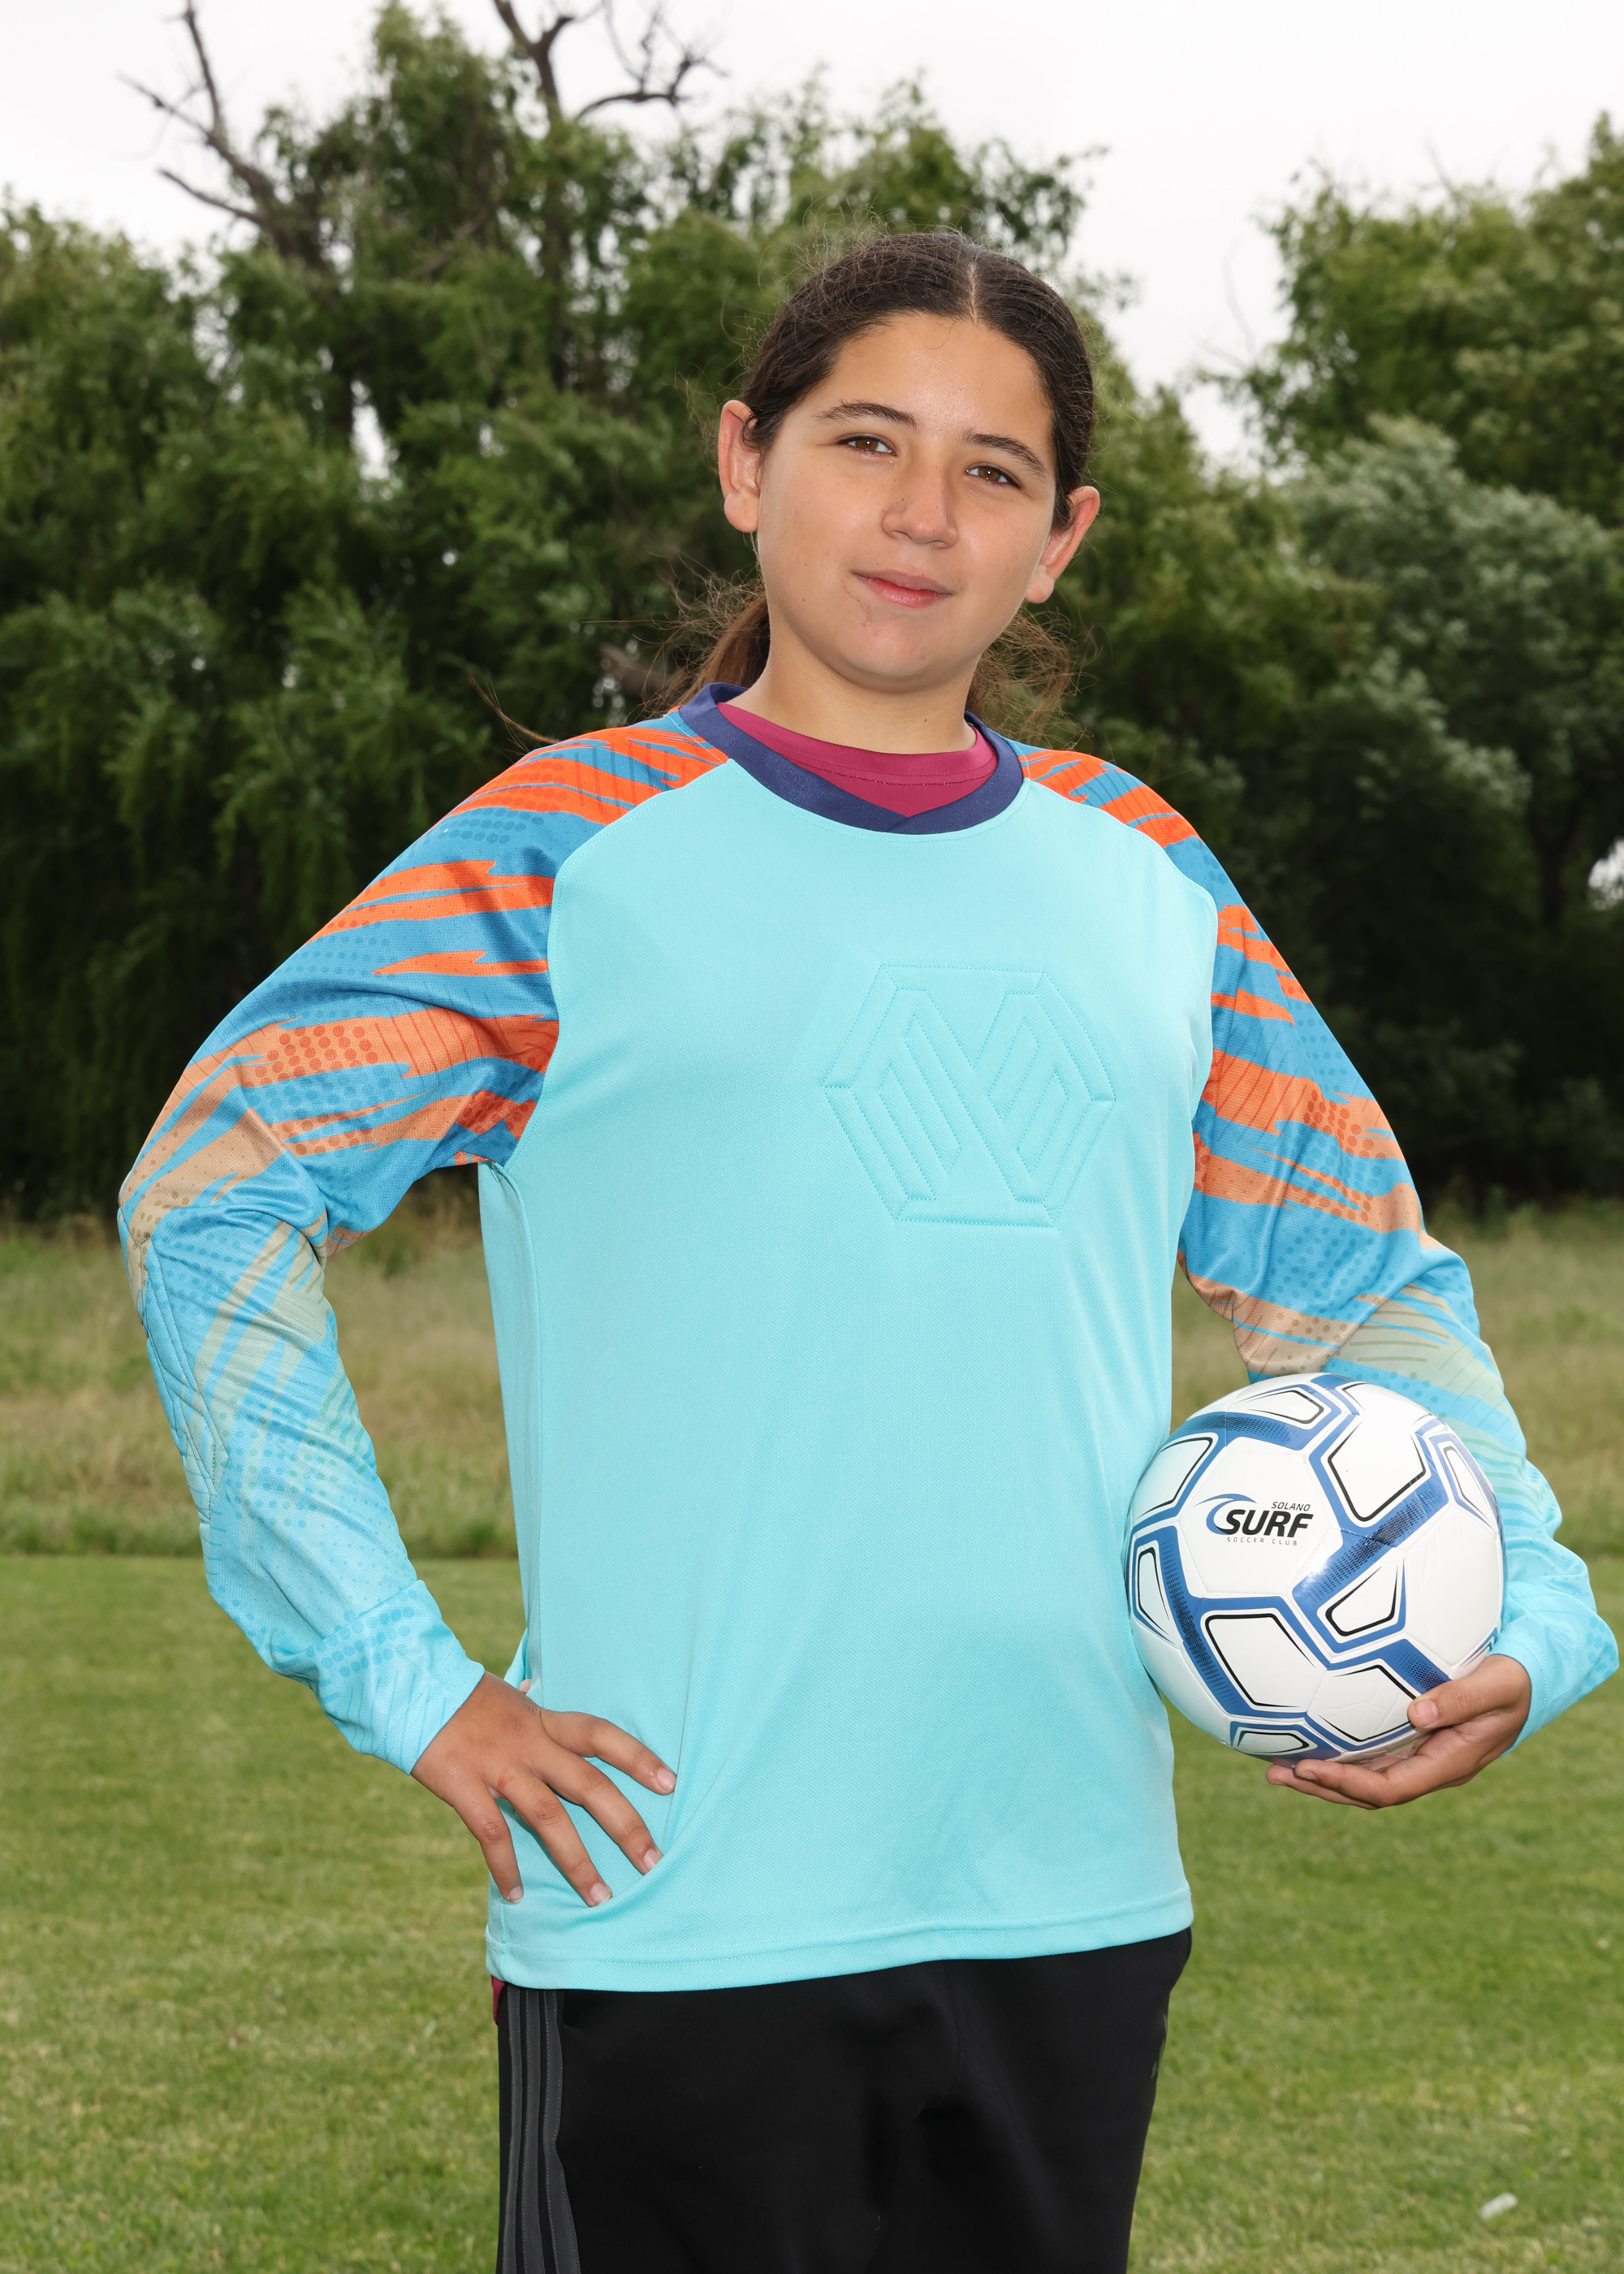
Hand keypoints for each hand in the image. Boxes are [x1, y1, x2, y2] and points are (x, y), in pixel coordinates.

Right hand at [412, 1672, 675, 1905]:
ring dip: (577, 1862)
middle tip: (654, 1860)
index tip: (670, 1783)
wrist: (407, 1685)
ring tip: (600, 1897)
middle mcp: (529, 1743)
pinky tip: (517, 1896)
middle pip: (589, 1785)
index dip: (638, 1757)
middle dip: (625, 1825)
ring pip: (549, 1819)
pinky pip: (492, 1835)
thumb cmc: (460, 1696)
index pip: (602, 1735)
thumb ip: (528, 1706)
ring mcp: (498, 1767)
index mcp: (543, 1720)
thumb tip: (535, 1687)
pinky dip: (506, 1868)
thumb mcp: (506, 1696)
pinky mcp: (463, 1787)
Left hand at [1264, 1653, 1531, 1808]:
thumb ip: (1462, 1698)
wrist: (1525, 1684)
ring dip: (1321, 1775)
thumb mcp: (1497, 1685)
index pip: (1389, 1789)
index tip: (1308, 1767)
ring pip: (1363, 1777)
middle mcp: (1428, 1768)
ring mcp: (1418, 1758)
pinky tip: (1304, 1736)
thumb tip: (1418, 1714)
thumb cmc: (1512, 1681)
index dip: (1347, 1783)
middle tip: (1274, 1773)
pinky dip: (1335, 1752)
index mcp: (1447, 1764)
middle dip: (1321, 1786)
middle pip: (1366, 1793)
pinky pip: (1367, 1755)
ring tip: (1274, 1763)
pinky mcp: (1410, 1741)